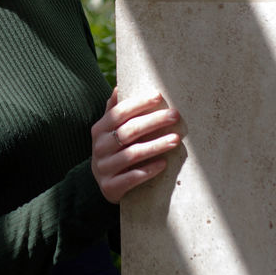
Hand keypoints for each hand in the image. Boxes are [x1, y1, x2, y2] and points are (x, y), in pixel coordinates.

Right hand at [90, 88, 182, 203]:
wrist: (104, 184)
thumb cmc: (113, 150)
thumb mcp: (109, 131)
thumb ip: (114, 111)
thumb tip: (119, 87)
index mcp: (100, 129)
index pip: (119, 112)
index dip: (139, 104)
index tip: (159, 96)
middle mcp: (99, 147)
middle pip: (129, 131)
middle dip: (153, 121)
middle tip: (174, 116)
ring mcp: (104, 168)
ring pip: (132, 154)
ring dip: (156, 146)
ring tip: (175, 140)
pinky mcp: (110, 187)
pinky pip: (132, 177)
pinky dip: (149, 170)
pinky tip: (164, 164)